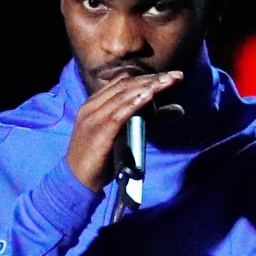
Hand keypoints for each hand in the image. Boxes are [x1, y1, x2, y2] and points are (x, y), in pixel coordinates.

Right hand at [65, 71, 182, 191]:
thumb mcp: (123, 135)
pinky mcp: (97, 132)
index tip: (169, 76)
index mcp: (94, 104)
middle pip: (124, 85)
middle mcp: (92, 107)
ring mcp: (93, 118)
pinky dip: (134, 104)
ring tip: (166, 81)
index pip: (122, 83)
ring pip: (122, 96)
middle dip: (151, 79)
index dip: (146, 77)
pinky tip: (149, 96)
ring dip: (147, 88)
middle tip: (175, 76)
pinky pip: (118, 114)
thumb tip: (179, 110)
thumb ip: (147, 121)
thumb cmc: (100, 158)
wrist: (76, 180)